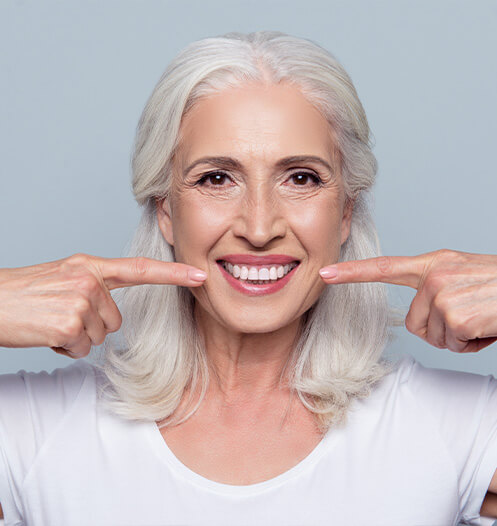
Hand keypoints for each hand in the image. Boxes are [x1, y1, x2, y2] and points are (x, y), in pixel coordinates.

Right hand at [0, 253, 206, 357]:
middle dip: (91, 325)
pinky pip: (80, 349)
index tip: (199, 275)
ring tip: (50, 321)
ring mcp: (80, 301)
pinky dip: (63, 348)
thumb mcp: (63, 277)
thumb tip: (112, 313)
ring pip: (99, 336)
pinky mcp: (69, 324)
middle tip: (60, 314)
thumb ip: (94, 285)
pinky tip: (45, 333)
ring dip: (76, 337)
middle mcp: (89, 280)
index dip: (173, 274)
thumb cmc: (25, 293)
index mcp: (89, 266)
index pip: (140, 269)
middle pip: (116, 320)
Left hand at [319, 249, 496, 353]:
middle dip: (443, 330)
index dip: (353, 274)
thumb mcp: (465, 277)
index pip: (385, 268)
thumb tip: (424, 321)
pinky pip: (454, 344)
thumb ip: (437, 289)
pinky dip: (474, 343)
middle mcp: (434, 274)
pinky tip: (488, 325)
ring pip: (434, 337)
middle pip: (414, 323)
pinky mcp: (455, 313)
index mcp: (434, 264)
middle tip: (472, 316)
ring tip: (483, 317)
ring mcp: (442, 293)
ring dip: (461, 337)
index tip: (325, 275)